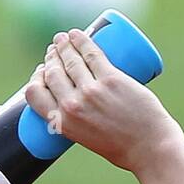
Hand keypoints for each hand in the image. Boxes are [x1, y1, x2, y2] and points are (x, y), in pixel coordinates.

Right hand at [25, 28, 174, 172]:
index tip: (43, 71)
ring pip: (70, 60)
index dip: (36, 79)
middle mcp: (73, 107)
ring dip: (63, 45)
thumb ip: (79, 124)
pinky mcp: (111, 79)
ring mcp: (92, 91)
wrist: (149, 148)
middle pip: (52, 73)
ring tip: (64, 39)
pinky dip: (81, 40)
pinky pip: (91, 52)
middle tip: (56, 52)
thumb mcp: (89, 140)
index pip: (34, 94)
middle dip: (51, 58)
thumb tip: (76, 105)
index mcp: (64, 124)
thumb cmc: (122, 149)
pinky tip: (76, 34)